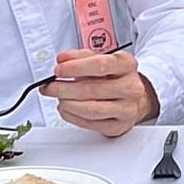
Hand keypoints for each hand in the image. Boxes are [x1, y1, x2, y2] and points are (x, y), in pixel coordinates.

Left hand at [43, 48, 160, 137]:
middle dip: (63, 88)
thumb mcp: (101, 59)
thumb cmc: (114, 77)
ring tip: (58, 98)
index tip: (58, 70)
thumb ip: (80, 57)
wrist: (134, 97)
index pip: (100, 65)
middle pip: (91, 89)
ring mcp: (127, 109)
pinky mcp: (118, 126)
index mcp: (127, 64)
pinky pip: (90, 124)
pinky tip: (66, 109)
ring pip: (90, 109)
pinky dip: (72, 116)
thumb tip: (62, 59)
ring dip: (66, 104)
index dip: (75, 68)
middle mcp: (131, 87)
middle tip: (49, 87)